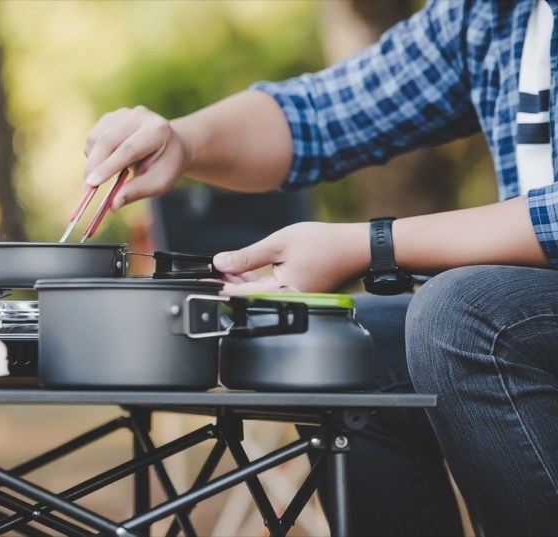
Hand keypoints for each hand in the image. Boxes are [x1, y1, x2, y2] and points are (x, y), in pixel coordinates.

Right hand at [82, 106, 191, 210]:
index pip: (128, 149)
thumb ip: (137, 191)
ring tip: (104, 175)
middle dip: (94, 167)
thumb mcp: (159, 182)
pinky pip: (92, 138)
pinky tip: (106, 162)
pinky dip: (92, 154)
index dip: (108, 167)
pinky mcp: (110, 117)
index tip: (92, 184)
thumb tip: (113, 205)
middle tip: (87, 190)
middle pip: (107, 141)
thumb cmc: (165, 165)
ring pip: (95, 138)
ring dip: (92, 161)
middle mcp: (139, 116)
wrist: (170, 144)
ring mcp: (123, 113)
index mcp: (157, 130)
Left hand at [211, 222, 369, 295]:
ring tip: (223, 269)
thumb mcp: (279, 243)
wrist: (356, 247)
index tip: (200, 280)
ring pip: (257, 295)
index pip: (239, 297)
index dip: (217, 288)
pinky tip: (242, 272)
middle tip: (208, 271)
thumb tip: (220, 263)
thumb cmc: (325, 243)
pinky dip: (255, 282)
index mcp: (282, 293)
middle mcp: (287, 301)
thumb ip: (247, 256)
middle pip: (246, 298)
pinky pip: (269, 292)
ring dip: (239, 283)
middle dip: (226, 284)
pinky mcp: (296, 293)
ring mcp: (293, 299)